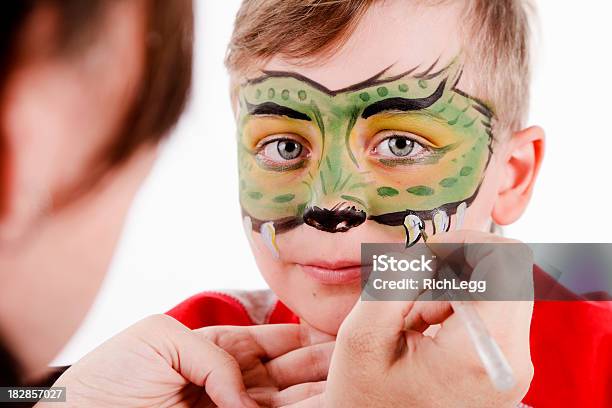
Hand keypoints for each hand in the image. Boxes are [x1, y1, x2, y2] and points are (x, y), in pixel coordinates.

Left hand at [43, 315, 332, 406]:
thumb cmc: (112, 373)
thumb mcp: (162, 337)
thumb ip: (215, 355)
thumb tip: (246, 398)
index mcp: (218, 349)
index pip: (273, 342)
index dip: (306, 338)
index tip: (335, 334)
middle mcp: (232, 381)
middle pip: (290, 372)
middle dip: (322, 365)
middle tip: (354, 359)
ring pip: (286, 401)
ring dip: (317, 392)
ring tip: (348, 384)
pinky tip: (321, 404)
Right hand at [324, 231, 533, 407]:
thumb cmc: (367, 401)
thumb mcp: (363, 338)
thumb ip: (394, 282)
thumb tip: (423, 248)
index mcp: (481, 352)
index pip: (507, 263)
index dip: (466, 240)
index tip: (427, 250)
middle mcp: (511, 358)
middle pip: (509, 271)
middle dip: (459, 261)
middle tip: (416, 275)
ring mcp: (512, 362)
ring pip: (501, 286)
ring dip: (455, 283)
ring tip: (415, 315)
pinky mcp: (504, 362)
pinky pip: (493, 308)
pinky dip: (458, 301)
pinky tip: (426, 325)